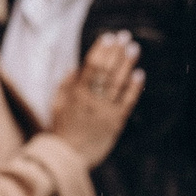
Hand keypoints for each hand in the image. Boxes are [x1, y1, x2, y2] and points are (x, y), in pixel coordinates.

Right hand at [46, 31, 142, 166]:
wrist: (66, 158)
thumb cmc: (60, 132)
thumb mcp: (56, 107)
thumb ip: (64, 86)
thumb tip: (73, 68)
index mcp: (76, 93)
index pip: (90, 65)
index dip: (101, 49)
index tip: (108, 36)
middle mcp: (91, 99)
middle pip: (106, 70)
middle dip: (116, 51)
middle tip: (125, 36)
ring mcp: (104, 110)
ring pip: (117, 83)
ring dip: (126, 64)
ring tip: (134, 48)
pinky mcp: (115, 123)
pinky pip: (126, 102)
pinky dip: (133, 88)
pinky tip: (139, 74)